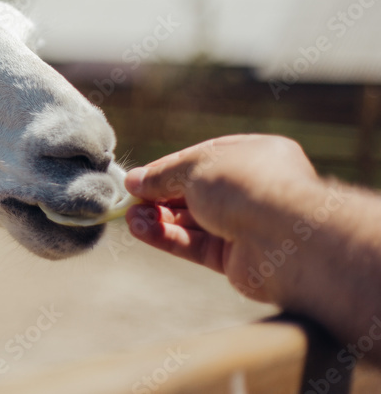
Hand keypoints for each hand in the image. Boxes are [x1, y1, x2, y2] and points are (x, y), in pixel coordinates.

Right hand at [123, 134, 319, 303]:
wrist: (285, 237)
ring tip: (129, 217)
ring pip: (193, 221)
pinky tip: (141, 230)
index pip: (203, 160)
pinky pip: (196, 245)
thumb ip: (162, 175)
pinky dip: (168, 238)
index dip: (168, 168)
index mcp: (254, 156)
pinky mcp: (238, 259)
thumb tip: (134, 181)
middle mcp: (254, 190)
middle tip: (129, 200)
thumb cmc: (246, 185)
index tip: (138, 178)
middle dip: (160, 196)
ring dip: (159, 218)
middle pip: (195, 193)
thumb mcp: (195, 166)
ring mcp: (247, 225)